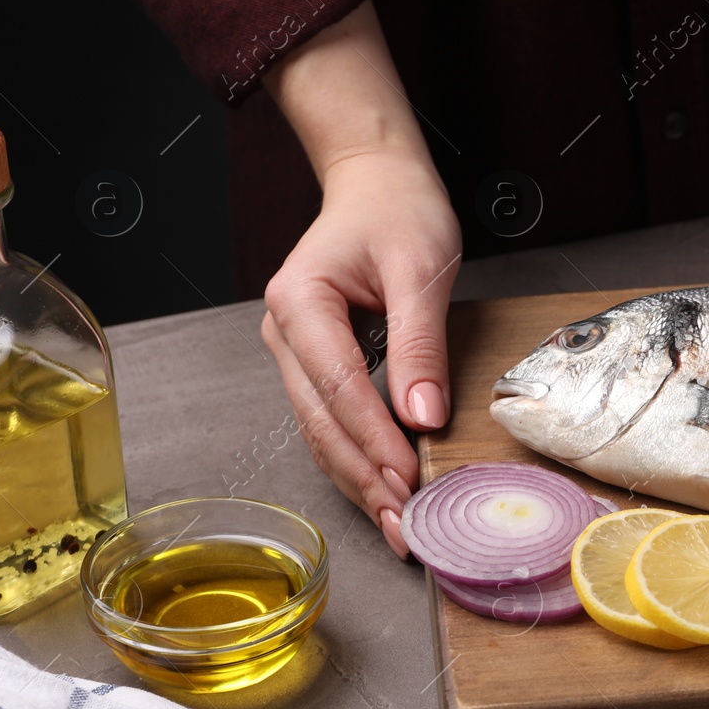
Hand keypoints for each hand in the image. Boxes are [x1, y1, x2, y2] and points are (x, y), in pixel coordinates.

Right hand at [262, 152, 459, 556]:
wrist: (377, 183)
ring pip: (321, 432)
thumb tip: (423, 417)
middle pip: (320, 422)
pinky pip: (332, 422)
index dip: (373, 438)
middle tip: (405, 524)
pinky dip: (359, 459)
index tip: (408, 478)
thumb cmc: (398, 211)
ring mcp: (294, 353)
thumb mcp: (422, 267)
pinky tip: (386, 492)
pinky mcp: (315, 366)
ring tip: (398, 525)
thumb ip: (421, 343)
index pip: (338, 385)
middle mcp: (285, 333)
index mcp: (300, 301)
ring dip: (359, 480)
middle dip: (363, 477)